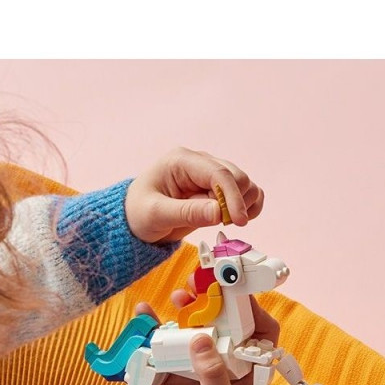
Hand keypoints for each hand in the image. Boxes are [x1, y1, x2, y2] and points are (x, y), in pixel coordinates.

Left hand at [124, 147, 264, 243]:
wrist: (135, 220)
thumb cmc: (138, 213)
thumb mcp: (156, 215)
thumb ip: (188, 213)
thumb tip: (220, 212)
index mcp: (181, 161)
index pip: (218, 173)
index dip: (233, 197)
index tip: (238, 220)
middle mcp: (199, 163)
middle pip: (237, 177)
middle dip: (237, 203)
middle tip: (223, 224)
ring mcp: (210, 175)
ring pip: (245, 185)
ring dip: (244, 205)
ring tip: (223, 221)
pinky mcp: (217, 189)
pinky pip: (245, 193)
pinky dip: (248, 206)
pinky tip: (236, 218)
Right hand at [135, 292, 279, 384]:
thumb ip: (212, 373)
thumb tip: (200, 339)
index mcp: (249, 369)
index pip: (260, 332)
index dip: (252, 309)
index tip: (234, 292)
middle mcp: (228, 361)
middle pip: (225, 321)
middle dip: (213, 300)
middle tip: (199, 285)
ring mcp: (201, 361)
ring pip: (196, 326)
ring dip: (186, 308)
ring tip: (177, 296)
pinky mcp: (177, 366)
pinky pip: (168, 340)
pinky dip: (157, 326)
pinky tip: (146, 313)